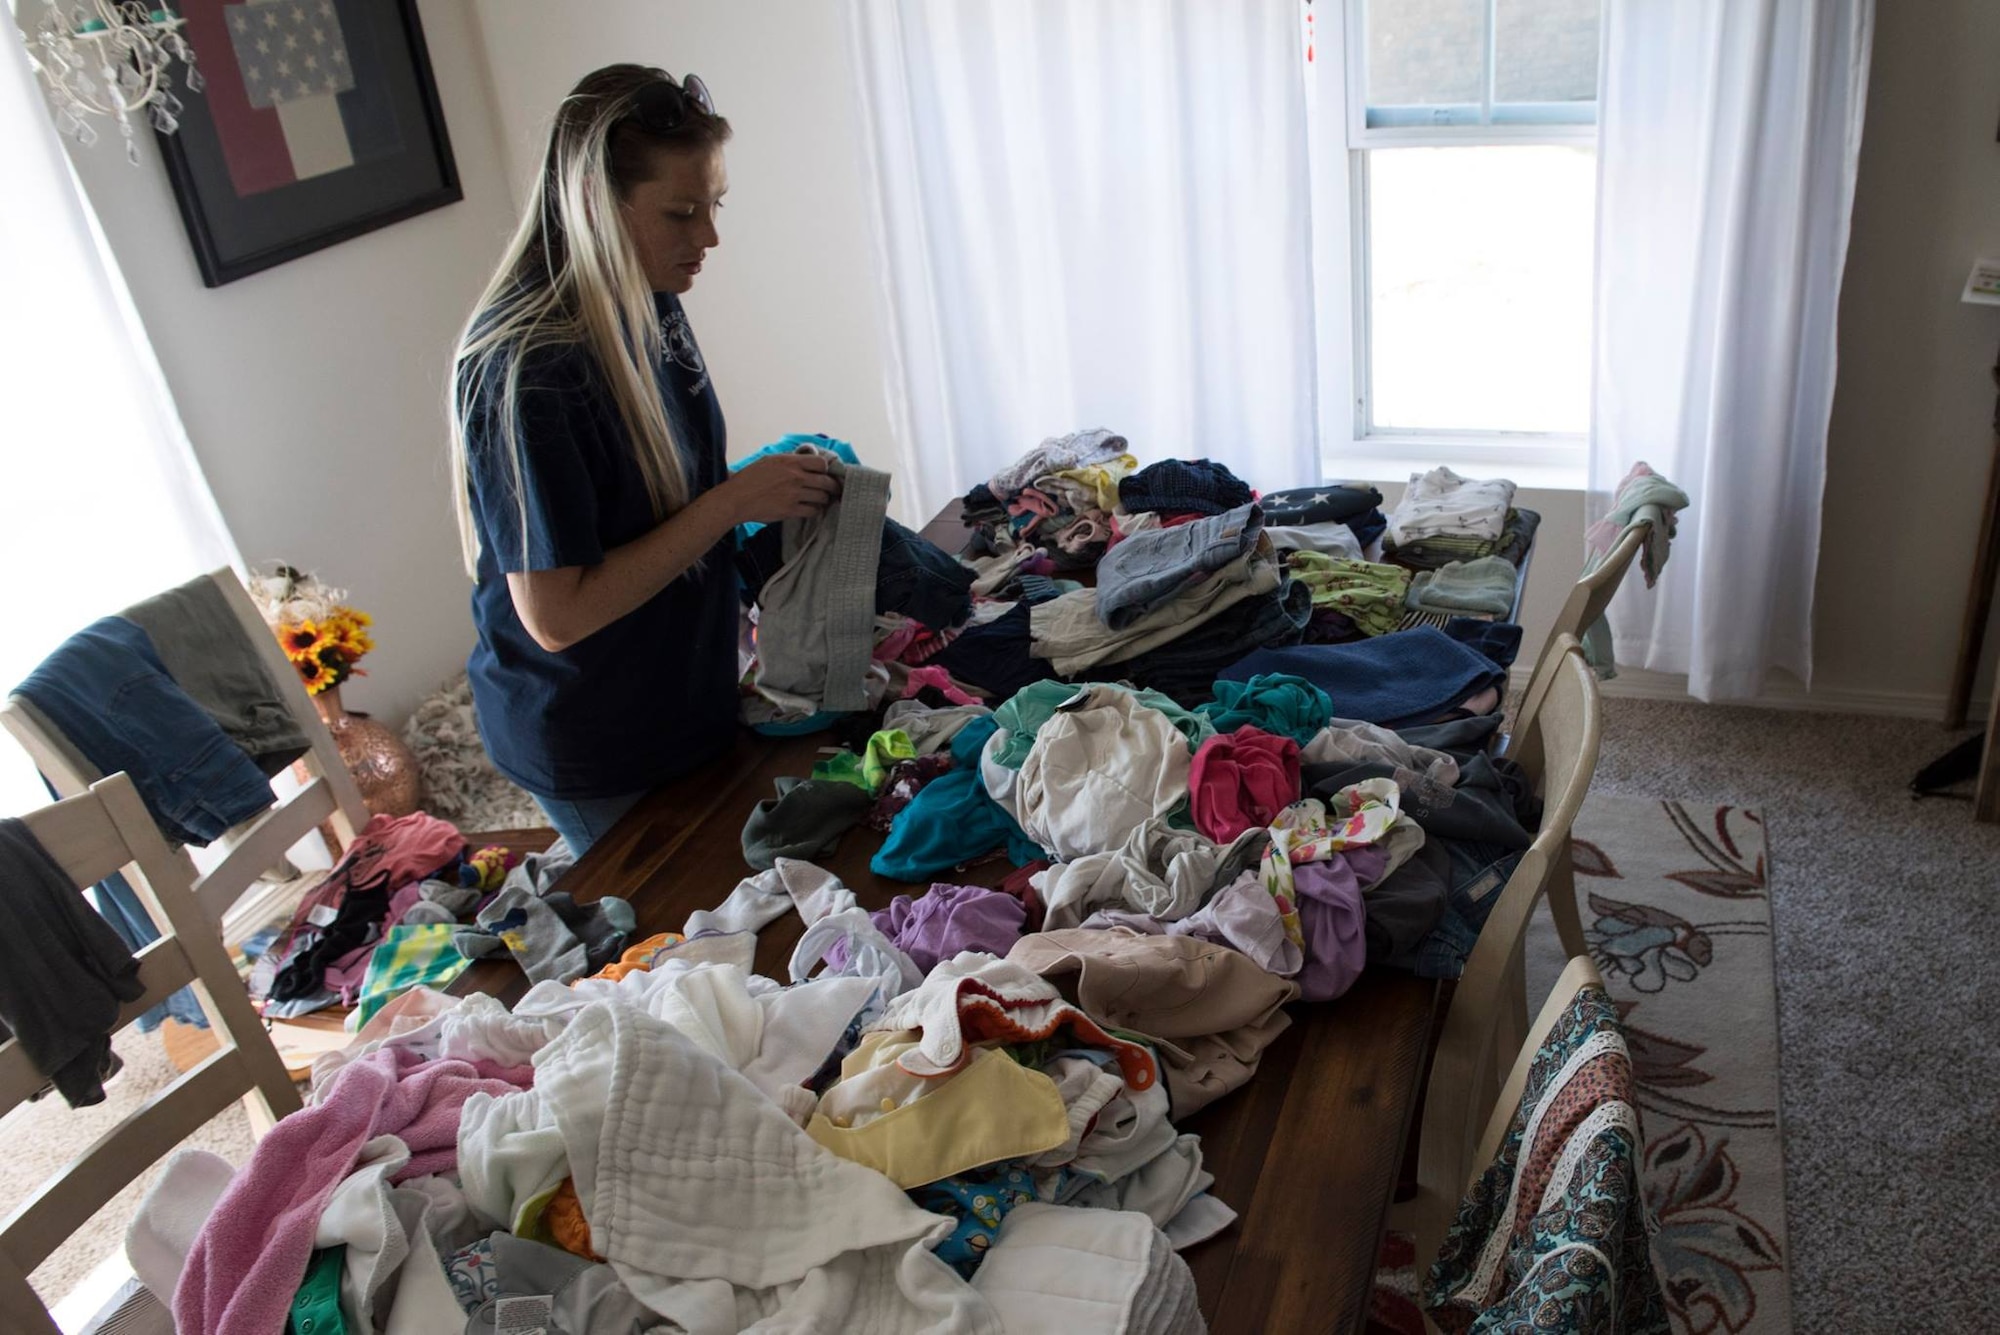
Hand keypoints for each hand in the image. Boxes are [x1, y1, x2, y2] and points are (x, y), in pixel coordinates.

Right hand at [723, 451, 841, 523]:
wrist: (736, 498)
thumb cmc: (749, 479)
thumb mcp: (768, 461)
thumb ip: (788, 461)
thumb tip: (803, 460)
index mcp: (790, 462)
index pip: (821, 463)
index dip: (825, 470)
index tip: (824, 474)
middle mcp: (795, 477)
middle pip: (826, 482)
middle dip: (832, 487)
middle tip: (834, 490)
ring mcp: (794, 494)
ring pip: (822, 497)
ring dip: (824, 499)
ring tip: (822, 501)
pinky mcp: (790, 510)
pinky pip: (812, 511)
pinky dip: (815, 510)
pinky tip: (812, 509)